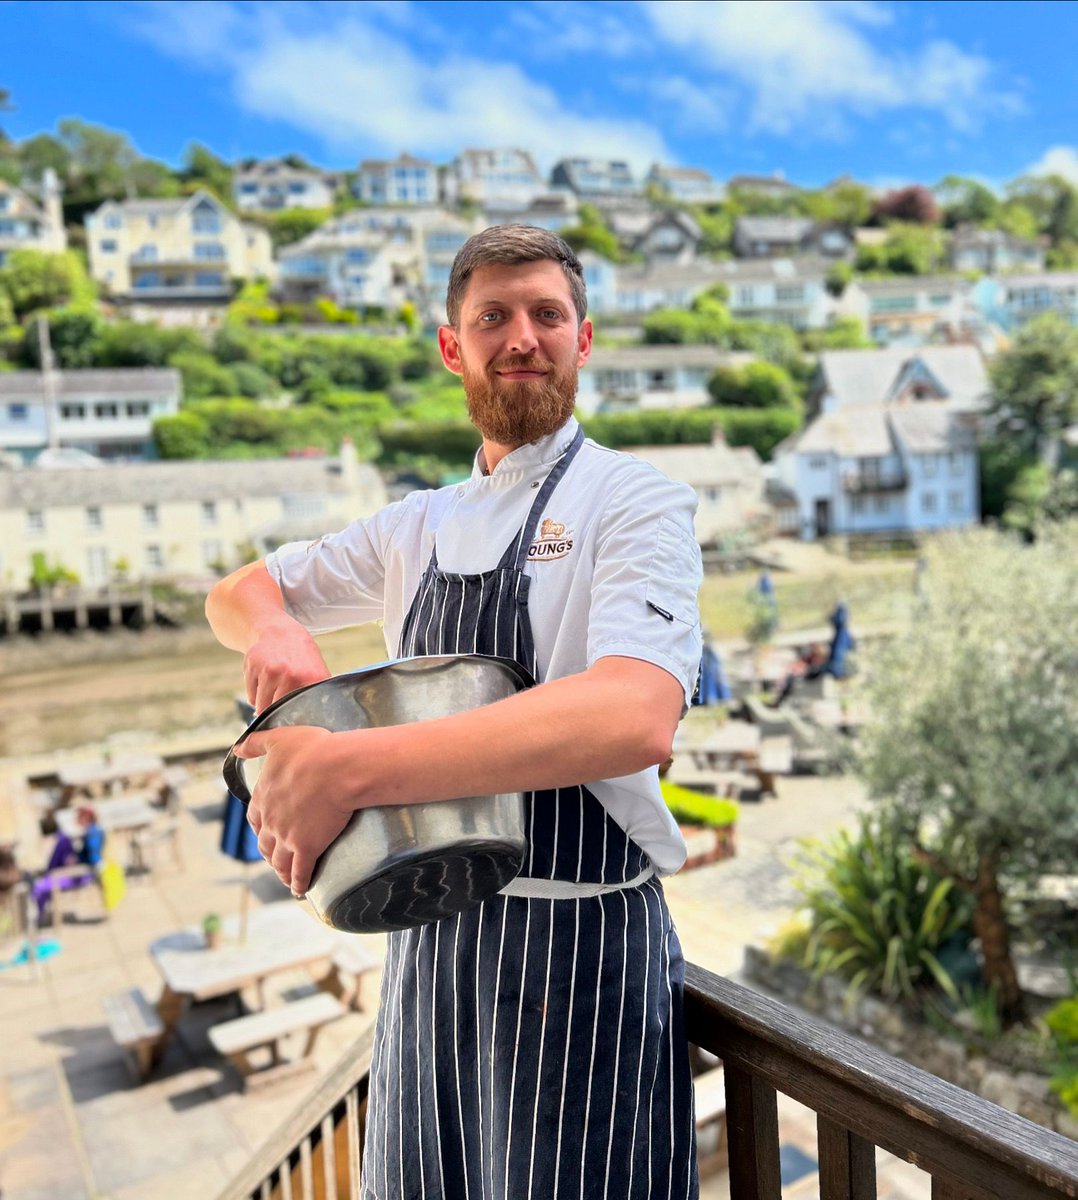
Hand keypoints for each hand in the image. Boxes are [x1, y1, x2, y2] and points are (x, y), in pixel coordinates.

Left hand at [235, 725, 354, 895]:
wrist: (337, 768)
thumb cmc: (313, 750)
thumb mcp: (278, 739)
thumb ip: (255, 743)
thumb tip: (236, 749)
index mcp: (263, 796)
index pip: (254, 817)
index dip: (259, 825)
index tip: (263, 830)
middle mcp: (270, 820)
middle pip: (265, 843)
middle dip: (268, 852)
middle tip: (274, 857)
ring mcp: (287, 837)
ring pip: (279, 861)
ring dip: (280, 871)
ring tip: (284, 878)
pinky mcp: (308, 848)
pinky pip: (300, 872)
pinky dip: (298, 883)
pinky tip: (299, 890)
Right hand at [243, 622, 330, 714]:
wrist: (279, 633)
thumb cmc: (301, 658)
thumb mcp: (318, 673)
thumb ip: (319, 697)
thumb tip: (314, 725)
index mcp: (311, 678)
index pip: (301, 713)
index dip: (296, 721)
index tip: (294, 723)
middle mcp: (290, 674)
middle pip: (280, 712)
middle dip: (279, 713)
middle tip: (282, 703)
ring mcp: (270, 670)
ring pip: (262, 707)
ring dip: (266, 705)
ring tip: (274, 690)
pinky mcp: (252, 667)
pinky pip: (251, 697)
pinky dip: (256, 695)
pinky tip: (264, 682)